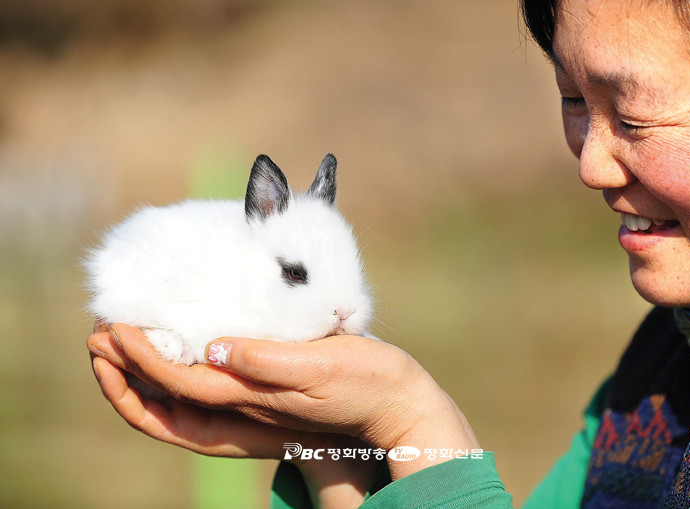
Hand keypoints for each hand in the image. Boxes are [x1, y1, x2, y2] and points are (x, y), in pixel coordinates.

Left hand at [87, 323, 478, 482]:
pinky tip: (180, 338)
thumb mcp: (318, 367)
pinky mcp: (266, 387)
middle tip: (97, 332)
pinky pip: (206, 381)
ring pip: (182, 391)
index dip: (140, 356)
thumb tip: (215, 349)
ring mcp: (253, 399)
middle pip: (168, 396)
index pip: (178, 382)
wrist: (396, 402)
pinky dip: (179, 363)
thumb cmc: (365, 382)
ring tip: (122, 336)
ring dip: (146, 367)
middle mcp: (244, 404)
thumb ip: (266, 360)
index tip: (112, 325)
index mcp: (252, 399)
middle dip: (126, 370)